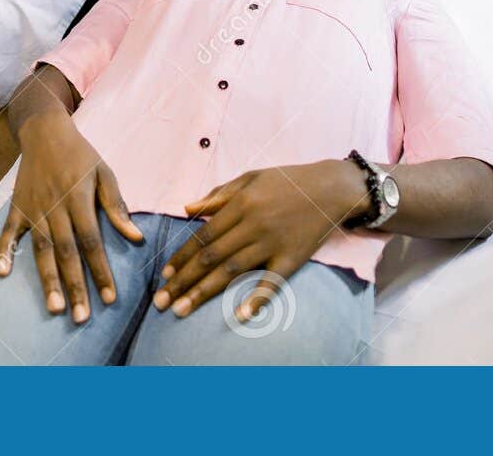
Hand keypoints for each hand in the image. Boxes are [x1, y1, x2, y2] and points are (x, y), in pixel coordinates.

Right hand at [0, 110, 143, 322]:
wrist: (45, 131)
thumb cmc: (80, 155)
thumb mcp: (105, 173)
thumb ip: (117, 206)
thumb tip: (135, 237)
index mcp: (78, 198)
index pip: (92, 241)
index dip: (101, 270)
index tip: (111, 298)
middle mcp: (54, 206)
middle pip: (66, 252)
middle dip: (74, 286)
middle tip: (80, 317)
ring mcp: (32, 208)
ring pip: (40, 250)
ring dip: (47, 279)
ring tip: (54, 307)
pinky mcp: (16, 207)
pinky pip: (8, 232)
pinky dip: (3, 251)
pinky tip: (1, 273)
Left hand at [153, 160, 365, 321]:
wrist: (331, 188)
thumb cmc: (287, 181)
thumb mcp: (250, 178)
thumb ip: (218, 195)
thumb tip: (186, 208)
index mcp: (240, 204)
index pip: (203, 236)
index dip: (182, 257)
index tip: (164, 275)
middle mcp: (253, 225)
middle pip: (211, 258)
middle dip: (183, 281)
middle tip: (161, 302)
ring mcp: (272, 243)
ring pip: (232, 271)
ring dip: (204, 293)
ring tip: (181, 310)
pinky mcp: (293, 258)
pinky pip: (272, 282)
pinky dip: (256, 298)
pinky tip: (238, 315)